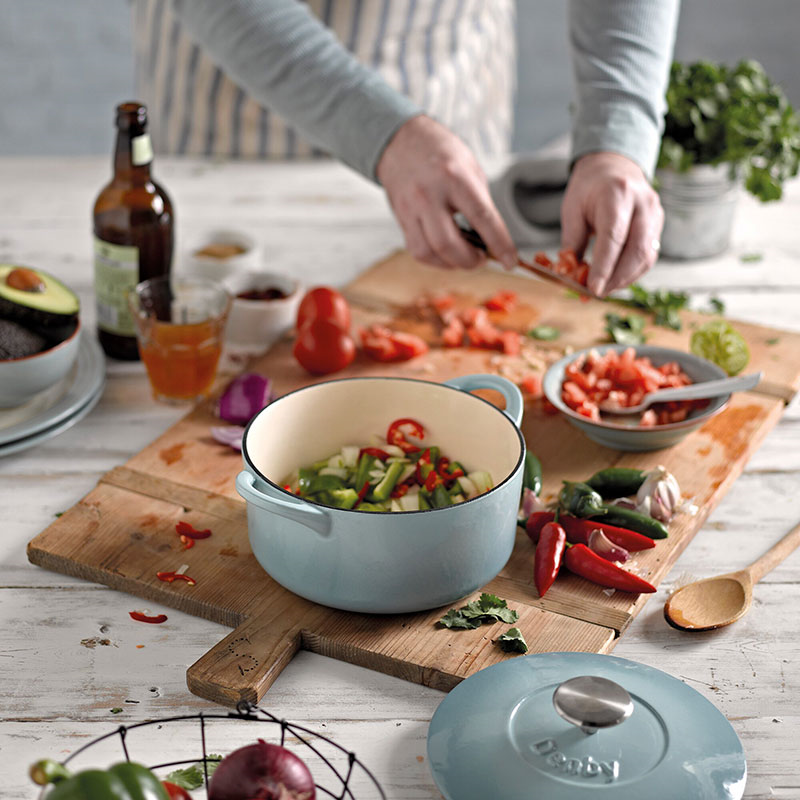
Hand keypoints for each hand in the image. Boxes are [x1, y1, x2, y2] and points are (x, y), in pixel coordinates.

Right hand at [376, 115, 516, 269]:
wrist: (401, 142)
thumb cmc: (441, 154)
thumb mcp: (469, 169)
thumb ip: (480, 203)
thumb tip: (491, 240)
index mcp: (454, 177)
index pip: (482, 217)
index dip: (499, 243)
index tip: (510, 261)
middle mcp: (429, 194)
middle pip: (448, 244)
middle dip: (470, 261)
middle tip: (482, 258)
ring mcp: (411, 208)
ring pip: (429, 252)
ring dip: (451, 264)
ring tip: (464, 257)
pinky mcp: (401, 219)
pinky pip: (418, 251)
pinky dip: (435, 260)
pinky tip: (446, 253)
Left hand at [561, 152, 663, 296]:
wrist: (613, 166)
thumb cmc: (589, 188)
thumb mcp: (572, 210)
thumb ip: (572, 242)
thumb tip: (569, 275)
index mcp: (618, 194)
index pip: (613, 238)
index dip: (604, 267)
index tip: (593, 289)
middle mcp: (643, 203)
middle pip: (637, 250)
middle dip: (617, 279)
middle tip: (597, 293)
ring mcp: (655, 214)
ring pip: (647, 256)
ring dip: (625, 279)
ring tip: (604, 289)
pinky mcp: (658, 225)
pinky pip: (649, 255)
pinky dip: (632, 272)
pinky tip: (616, 279)